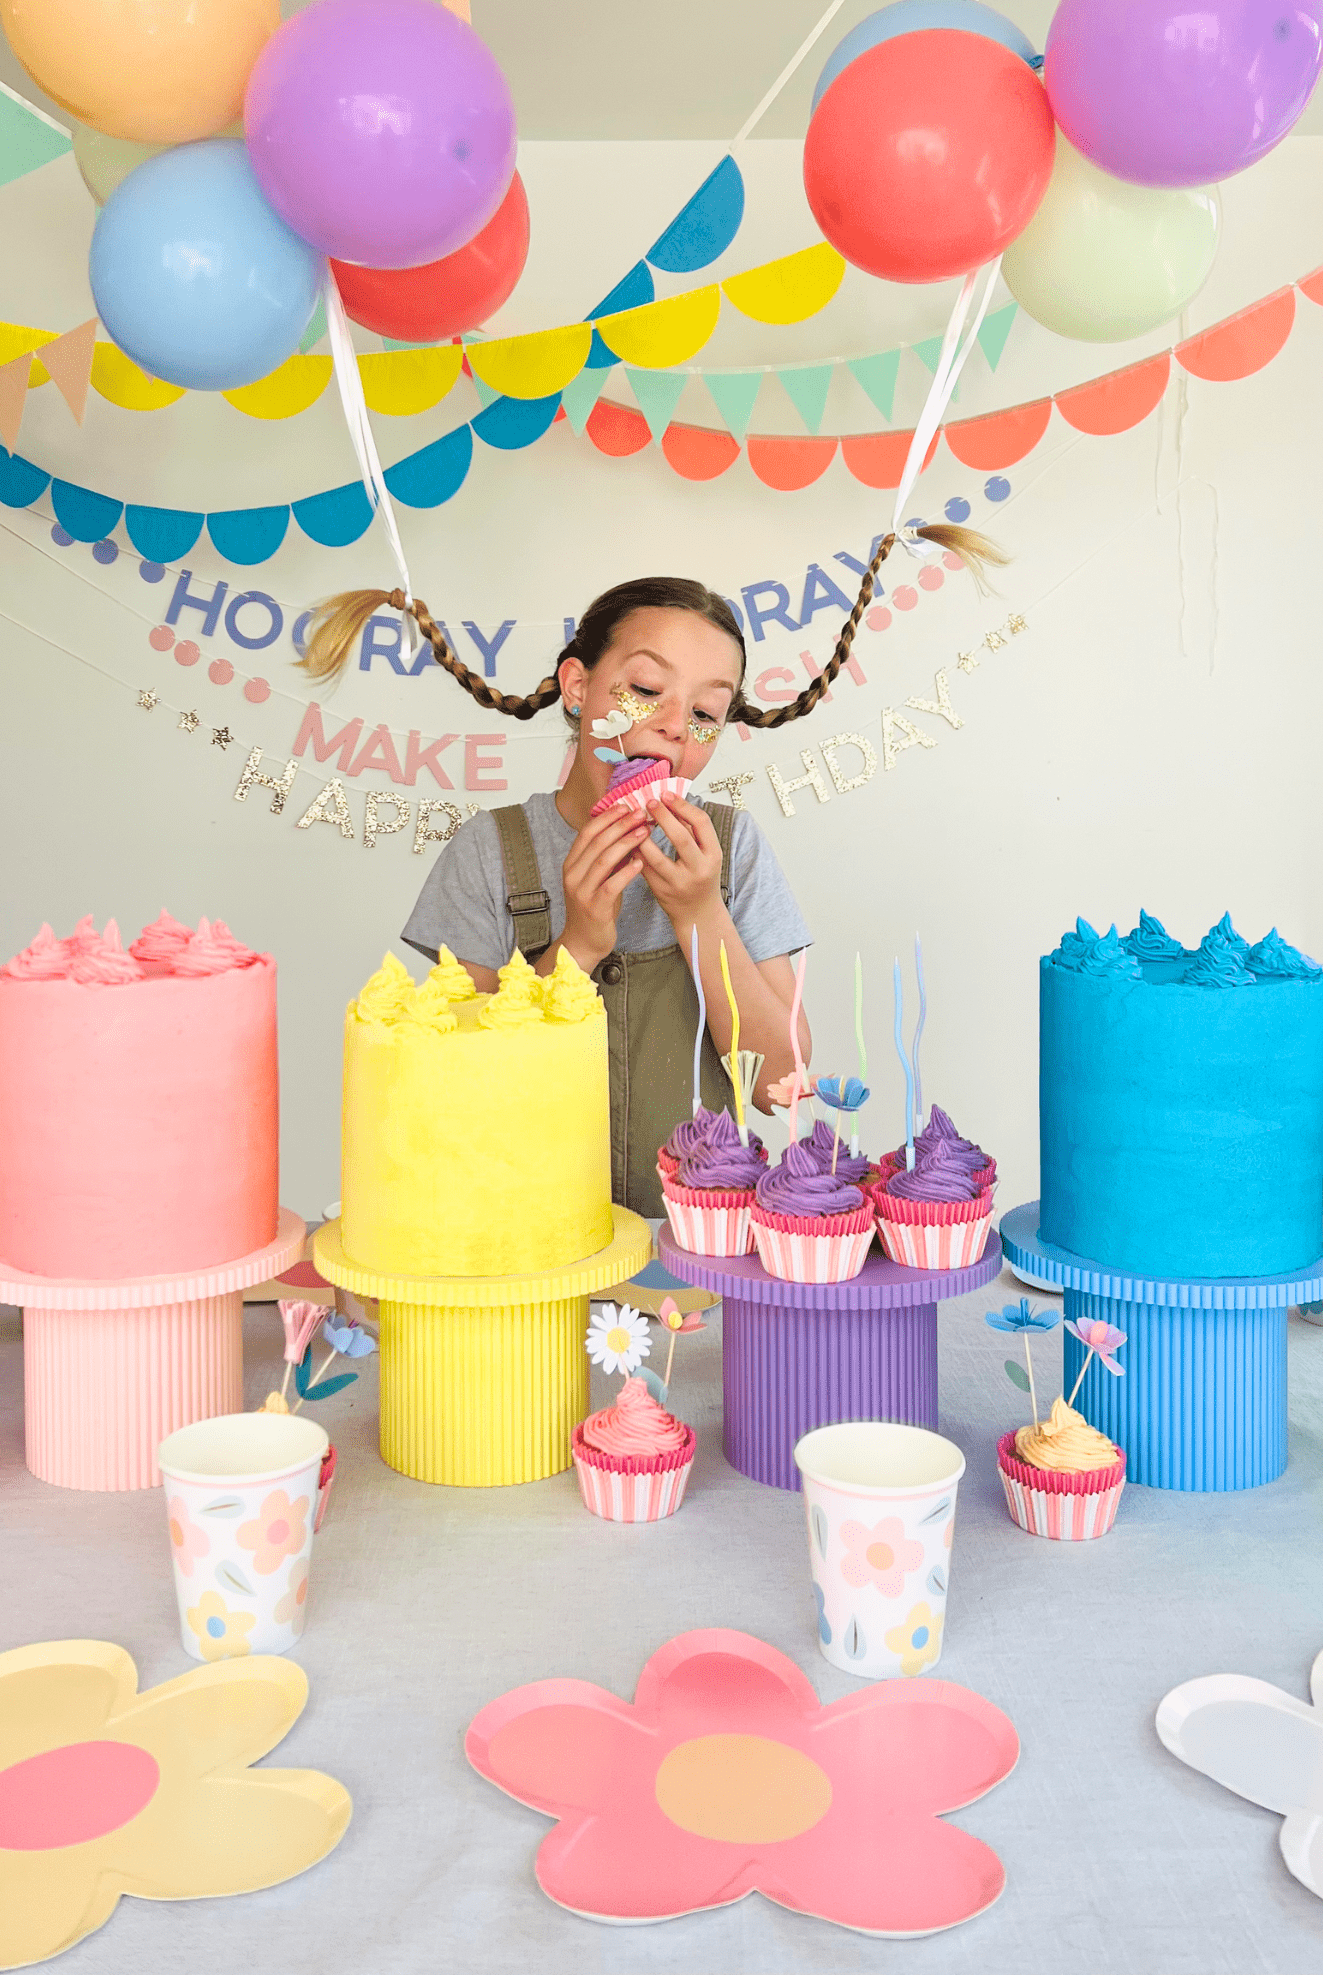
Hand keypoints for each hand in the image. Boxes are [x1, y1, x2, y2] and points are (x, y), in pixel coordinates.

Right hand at [559, 804, 649, 969]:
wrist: (584, 942)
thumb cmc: (595, 907)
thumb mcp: (598, 878)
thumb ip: (608, 857)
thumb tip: (628, 831)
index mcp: (572, 863)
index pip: (588, 832)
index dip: (607, 817)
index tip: (627, 805)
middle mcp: (573, 874)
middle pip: (596, 842)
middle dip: (620, 825)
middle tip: (641, 813)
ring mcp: (581, 891)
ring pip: (603, 860)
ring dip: (626, 843)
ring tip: (645, 831)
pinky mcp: (594, 907)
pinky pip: (611, 885)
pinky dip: (626, 872)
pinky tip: (641, 862)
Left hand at [637, 791, 722, 930]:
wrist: (699, 914)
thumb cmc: (701, 877)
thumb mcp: (706, 854)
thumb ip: (692, 831)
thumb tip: (671, 801)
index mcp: (714, 855)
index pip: (702, 823)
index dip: (683, 806)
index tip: (667, 795)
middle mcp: (699, 869)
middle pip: (681, 837)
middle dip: (663, 816)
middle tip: (649, 802)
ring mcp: (679, 883)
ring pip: (656, 857)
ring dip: (642, 836)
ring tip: (635, 821)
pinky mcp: (661, 892)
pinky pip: (644, 869)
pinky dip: (635, 853)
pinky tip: (629, 840)